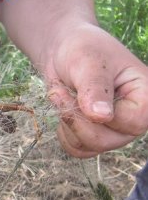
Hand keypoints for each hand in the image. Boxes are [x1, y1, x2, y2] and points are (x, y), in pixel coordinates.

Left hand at [46, 24, 147, 157]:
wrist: (63, 51)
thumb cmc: (82, 49)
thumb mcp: (88, 62)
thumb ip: (95, 88)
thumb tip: (102, 117)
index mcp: (145, 95)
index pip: (134, 122)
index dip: (104, 115)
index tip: (82, 91)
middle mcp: (133, 117)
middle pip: (108, 141)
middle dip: (77, 120)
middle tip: (61, 94)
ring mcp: (114, 129)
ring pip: (90, 147)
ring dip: (68, 124)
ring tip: (61, 97)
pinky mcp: (95, 135)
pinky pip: (78, 149)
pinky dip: (64, 134)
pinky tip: (63, 112)